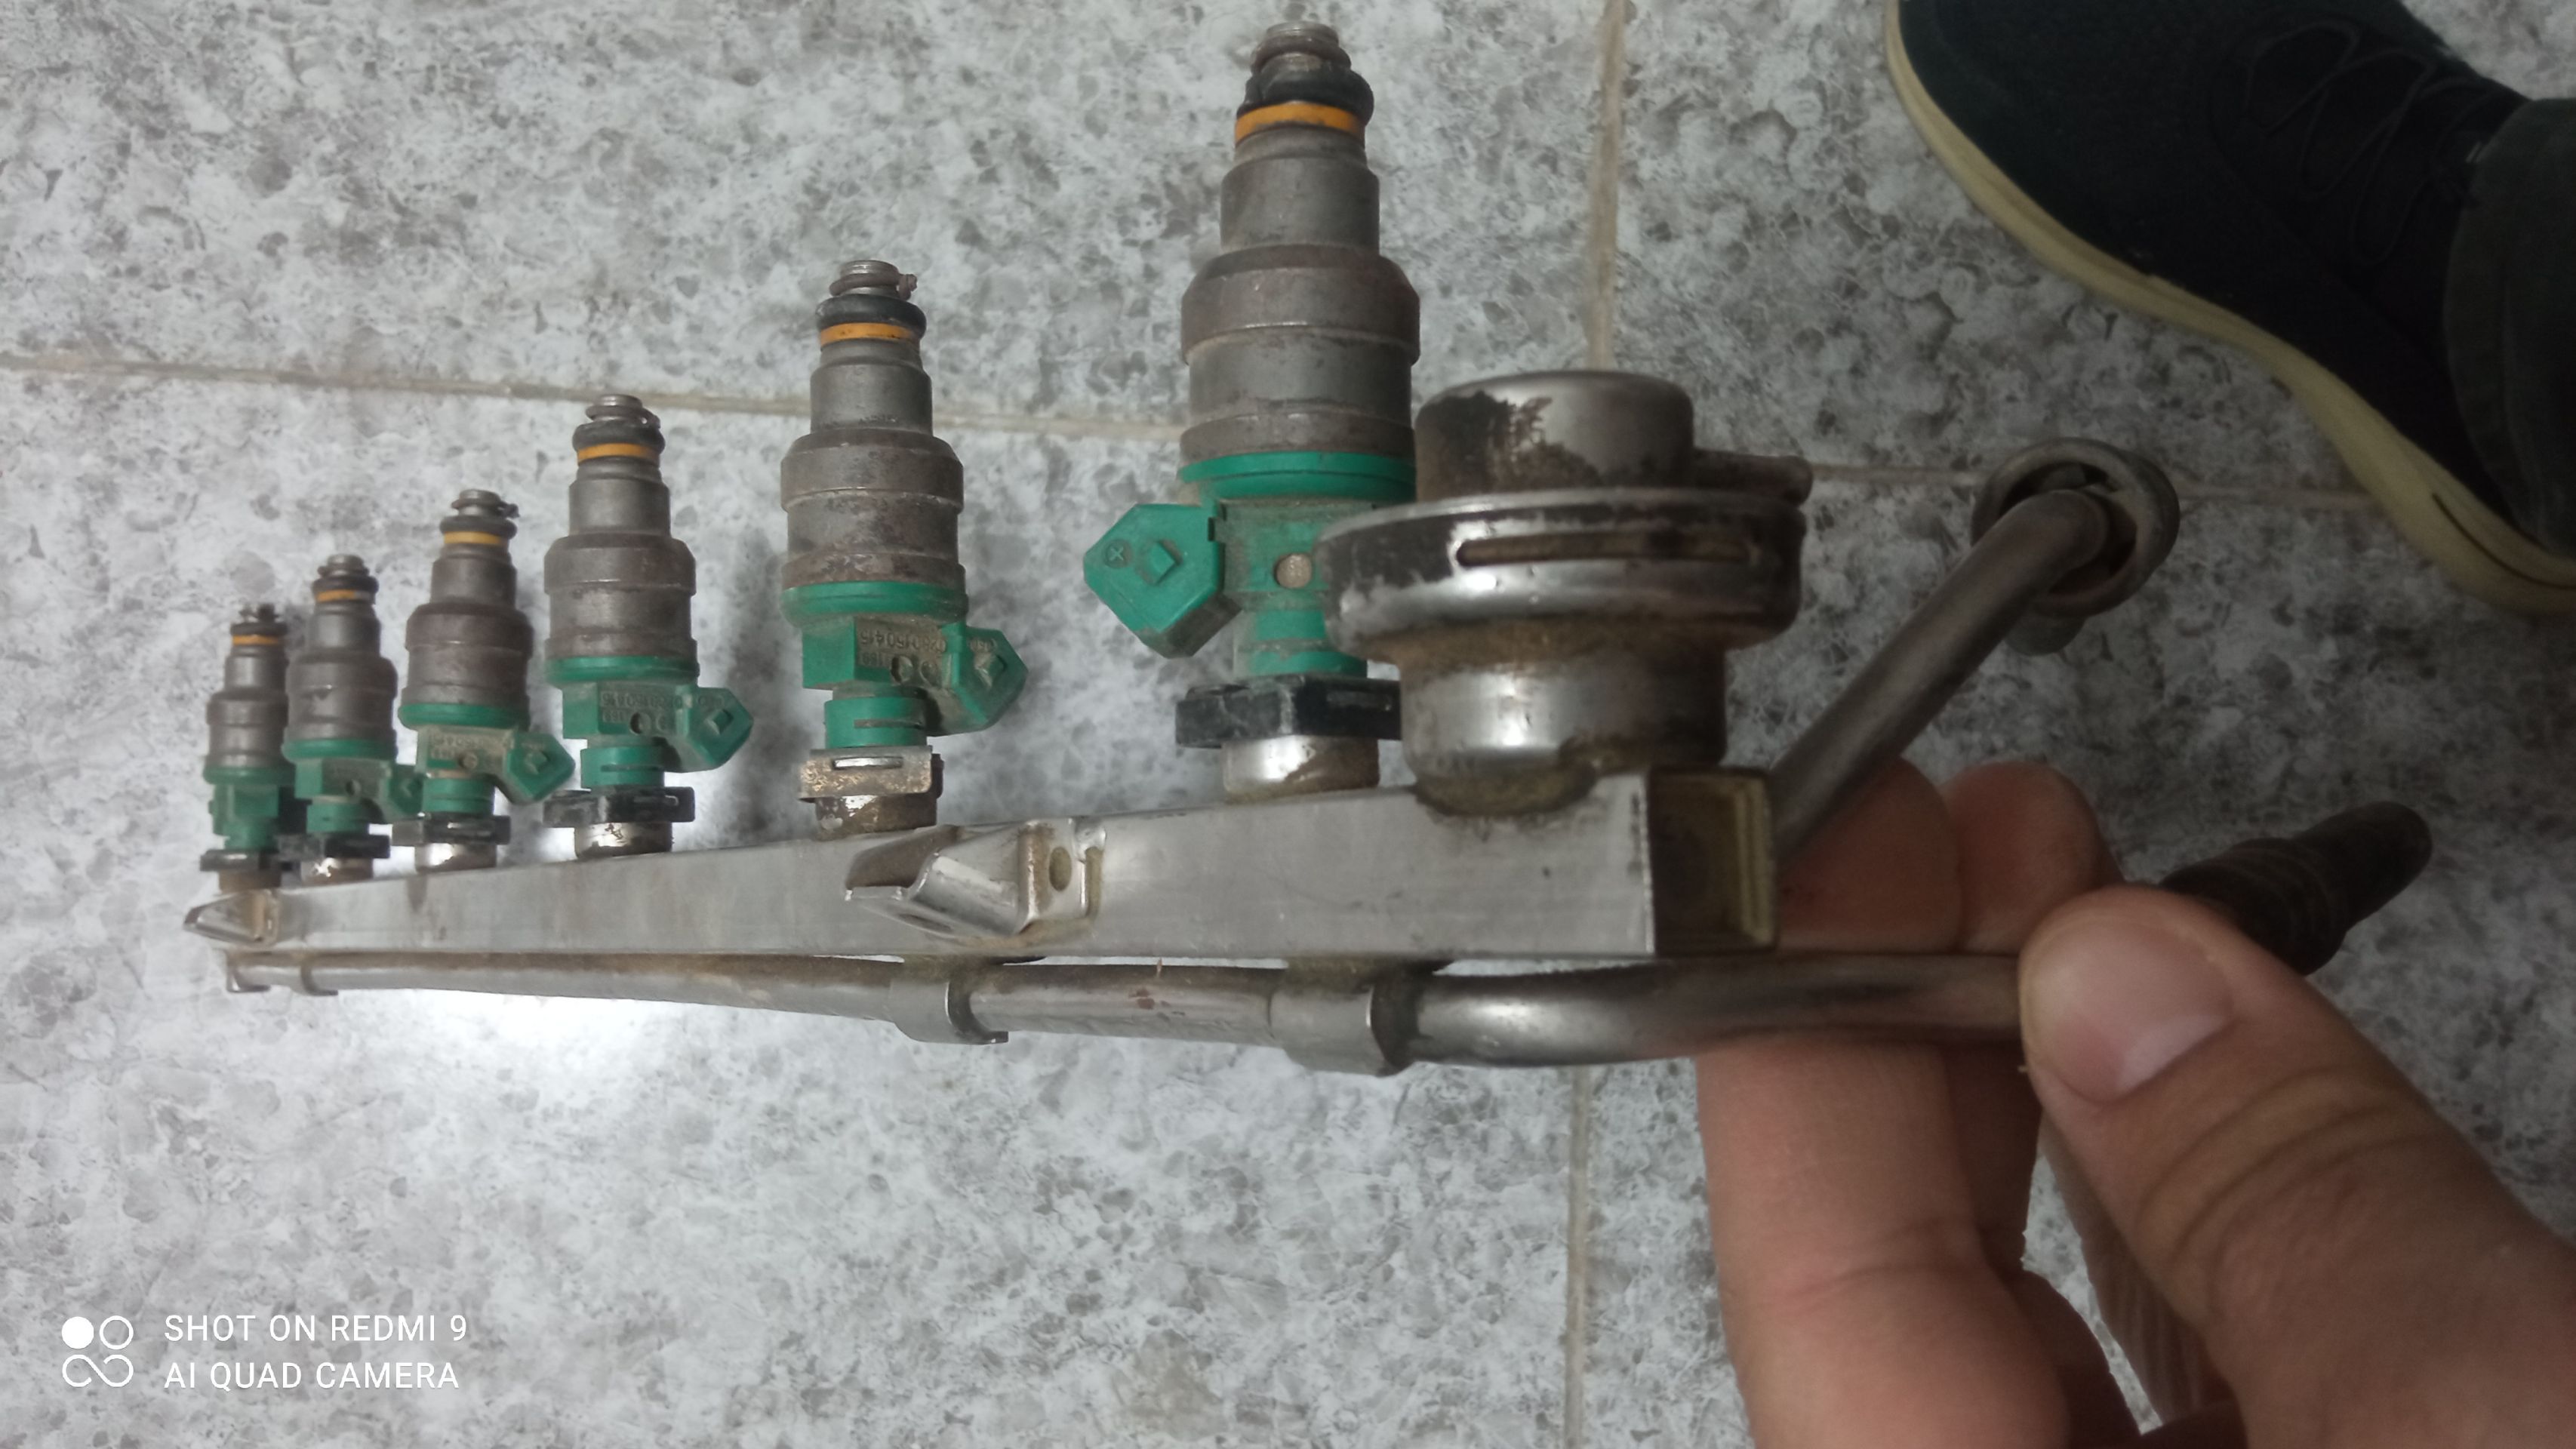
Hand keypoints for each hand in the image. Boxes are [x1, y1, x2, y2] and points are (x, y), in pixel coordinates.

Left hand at [1696, 763, 2575, 1445]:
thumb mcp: (2466, 1415)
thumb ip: (2285, 1204)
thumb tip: (2121, 974)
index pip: (1821, 1301)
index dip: (1806, 1046)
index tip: (1839, 852)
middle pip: (1910, 1299)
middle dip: (1933, 1038)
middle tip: (1967, 839)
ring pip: (2050, 1327)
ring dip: (2063, 1097)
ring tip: (2086, 903)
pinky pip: (2188, 1367)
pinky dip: (2187, 1204)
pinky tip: (2195, 1062)